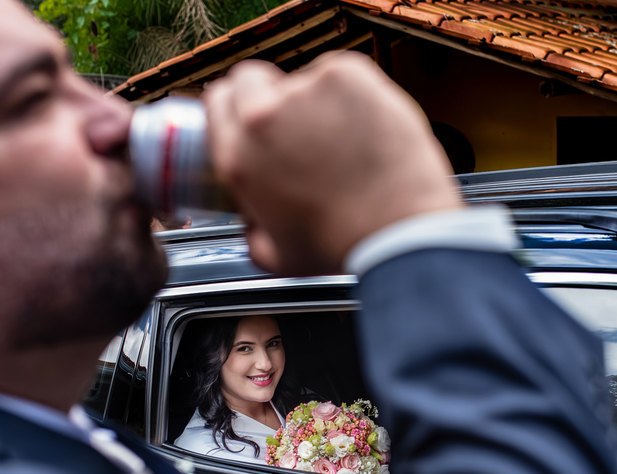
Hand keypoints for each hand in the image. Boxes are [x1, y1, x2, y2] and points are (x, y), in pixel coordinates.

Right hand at [203, 54, 461, 275]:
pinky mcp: (347, 75)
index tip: (251, 117)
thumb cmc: (344, 247)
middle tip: (299, 123)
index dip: (234, 107)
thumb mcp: (276, 256)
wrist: (398, 233)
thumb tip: (252, 222)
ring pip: (302, 79)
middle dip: (268, 96)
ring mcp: (305, 90)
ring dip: (317, 101)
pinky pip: (341, 73)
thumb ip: (252, 232)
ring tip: (345, 139)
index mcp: (239, 157)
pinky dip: (352, 93)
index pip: (217, 102)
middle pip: (250, 78)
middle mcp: (264, 117)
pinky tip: (365, 126)